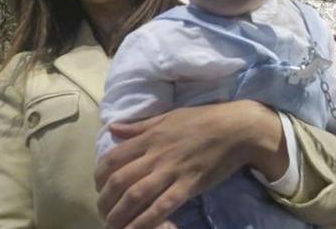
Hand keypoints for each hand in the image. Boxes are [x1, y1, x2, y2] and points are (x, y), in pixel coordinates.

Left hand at [94, 100, 285, 228]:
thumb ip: (139, 126)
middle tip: (102, 212)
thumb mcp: (168, 117)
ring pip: (136, 196)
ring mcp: (172, 171)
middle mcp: (156, 155)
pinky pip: (162, 207)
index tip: (98, 187)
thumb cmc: (204, 119)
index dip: (99, 176)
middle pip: (119, 181)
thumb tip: (112, 129)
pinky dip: (145, 221)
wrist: (237, 128)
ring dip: (119, 214)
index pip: (113, 158)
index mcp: (150, 137)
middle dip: (105, 200)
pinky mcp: (189, 186)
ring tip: (112, 226)